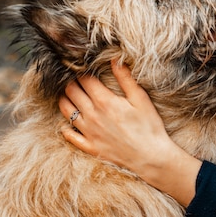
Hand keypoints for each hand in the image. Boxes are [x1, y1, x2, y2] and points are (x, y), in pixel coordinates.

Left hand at [59, 61, 200, 206]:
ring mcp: (88, 132)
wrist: (150, 157)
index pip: (85, 80)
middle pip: (71, 92)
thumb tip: (115, 59)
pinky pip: (69, 135)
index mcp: (105, 101)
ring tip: (71, 95)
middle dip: (72, 82)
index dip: (83, 71)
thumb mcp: (141, 99)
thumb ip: (125, 78)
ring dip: (65, 99)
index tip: (85, 67)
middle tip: (77, 79)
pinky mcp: (89, 146)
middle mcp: (92, 115)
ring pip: (66, 110)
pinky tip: (68, 123)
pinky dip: (66, 127)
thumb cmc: (149, 126)